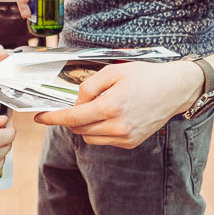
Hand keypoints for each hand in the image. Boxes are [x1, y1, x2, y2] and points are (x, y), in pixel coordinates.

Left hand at [33, 60, 202, 147]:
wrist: (174, 89)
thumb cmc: (144, 76)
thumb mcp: (113, 71)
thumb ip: (89, 86)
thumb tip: (76, 103)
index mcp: (111, 107)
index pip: (73, 117)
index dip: (53, 118)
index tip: (39, 118)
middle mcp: (117, 126)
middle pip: (79, 128)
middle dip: (71, 118)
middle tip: (78, 103)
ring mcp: (125, 137)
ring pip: (89, 137)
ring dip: (85, 125)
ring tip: (99, 107)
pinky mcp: (131, 143)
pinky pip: (104, 140)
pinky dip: (99, 130)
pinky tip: (111, 115)